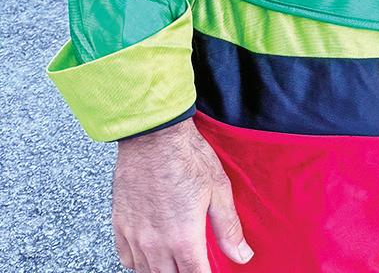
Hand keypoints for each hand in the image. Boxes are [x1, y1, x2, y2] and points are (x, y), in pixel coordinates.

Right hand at [113, 117, 252, 271]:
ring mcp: (135, 236)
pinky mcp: (120, 226)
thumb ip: (228, 228)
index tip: (210, 272)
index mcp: (184, 238)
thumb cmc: (188, 157)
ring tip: (176, 261)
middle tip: (195, 262)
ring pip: (148, 272)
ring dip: (164, 270)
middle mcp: (156, 244)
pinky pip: (127, 260)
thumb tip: (242, 256)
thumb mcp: (218, 190)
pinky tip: (151, 254)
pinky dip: (140, 263)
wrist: (153, 136)